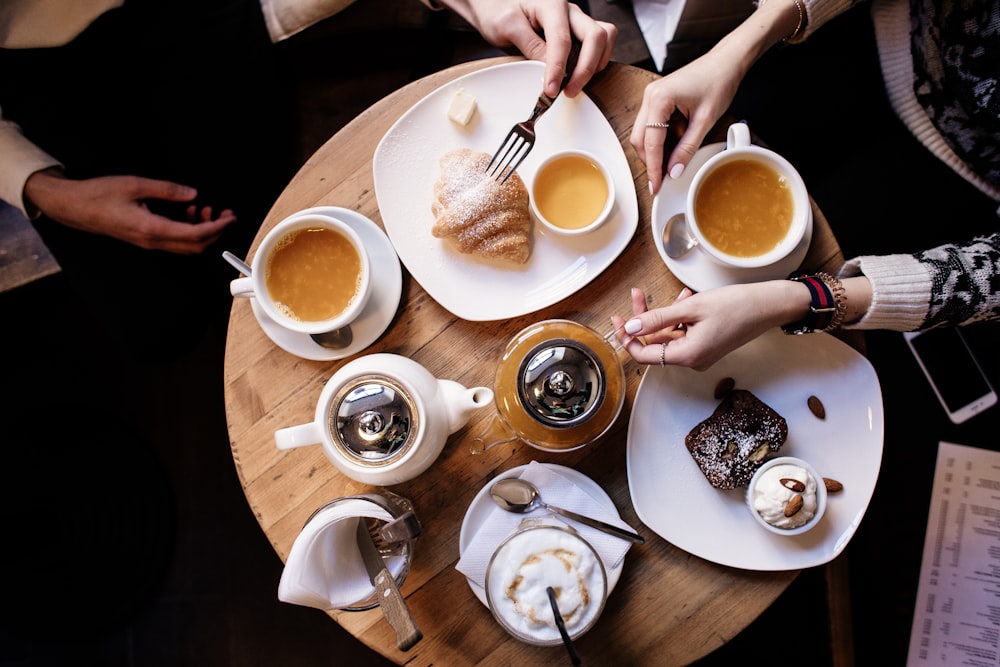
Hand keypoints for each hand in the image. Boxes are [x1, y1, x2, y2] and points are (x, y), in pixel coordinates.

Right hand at [24, 169, 235, 253]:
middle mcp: (152, 241)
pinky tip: (188, 212)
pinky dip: (187, 229)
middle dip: (215, 231)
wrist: (73, 206)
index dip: (217, 228)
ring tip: (205, 209)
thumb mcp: (135, 185)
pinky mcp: (145, 239)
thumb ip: (167, 190)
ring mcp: (148, 242)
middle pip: (194, 245)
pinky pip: (173, 240)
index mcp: (151, 228)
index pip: (195, 235)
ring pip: (185, 245)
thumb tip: (192, 194)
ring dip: (201, 230)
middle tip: (224, 214)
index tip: (229, 217)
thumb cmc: (98, 195)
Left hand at [441, 0, 616, 97]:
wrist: (495, 3)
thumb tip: (549, 69)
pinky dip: (597, 60)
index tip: (551, 91)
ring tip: (575, 83)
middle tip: (569, 92)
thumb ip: (530, 45)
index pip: (562, 40)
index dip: (558, 69)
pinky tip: (579, 73)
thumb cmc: (498, 10)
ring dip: (595, 64)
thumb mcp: (507, 27)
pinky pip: (601, 42)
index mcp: (551, 4)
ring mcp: (577, 19)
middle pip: (595, 36)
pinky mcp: (578, 30)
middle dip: (585, 68)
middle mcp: (569, 9)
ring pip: (604, 37)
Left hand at [612, 282, 808, 370]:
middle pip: (655, 342)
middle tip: (638, 295)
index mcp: (687, 355)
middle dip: (646, 318)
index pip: (643, 354)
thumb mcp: (690, 308)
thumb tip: (629, 327)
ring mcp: (700, 354)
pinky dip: (681, 317)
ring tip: (678, 294)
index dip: (627, 337)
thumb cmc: (736, 306)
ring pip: (670, 335)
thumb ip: (656, 319)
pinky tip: (687, 299)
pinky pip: (684, 333)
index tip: (618, 318)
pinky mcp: (707, 345)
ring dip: (666, 314)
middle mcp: (692, 360)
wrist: (770, 306)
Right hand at [629, 0, 801, 194]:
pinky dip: (664, 139)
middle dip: (652, 160)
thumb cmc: (718, 82)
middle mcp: (649, 96)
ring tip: (679, 153)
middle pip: (640, 139)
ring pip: (644, 134)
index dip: (653, 167)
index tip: (655, 185)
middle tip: (665, 178)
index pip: (650, 142)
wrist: (726, 62)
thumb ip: (687, 148)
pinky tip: (681, 138)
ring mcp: (651, 97)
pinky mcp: (657, 100)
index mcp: (659, 98)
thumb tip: (673, 171)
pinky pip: (653, 126)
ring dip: (659, 149)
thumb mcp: (705, 121)